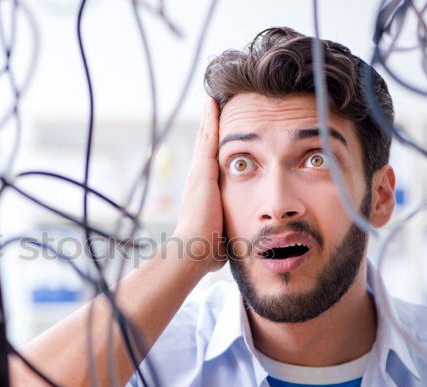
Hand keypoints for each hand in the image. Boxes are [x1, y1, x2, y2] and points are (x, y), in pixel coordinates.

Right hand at [172, 96, 225, 272]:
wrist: (192, 250)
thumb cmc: (205, 250)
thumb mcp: (219, 235)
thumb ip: (225, 231)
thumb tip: (234, 245)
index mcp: (201, 191)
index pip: (209, 161)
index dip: (212, 144)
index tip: (216, 129)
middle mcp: (197, 178)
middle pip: (205, 144)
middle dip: (209, 124)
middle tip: (213, 102)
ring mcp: (198, 172)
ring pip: (205, 136)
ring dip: (209, 116)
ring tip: (213, 95)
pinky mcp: (203, 170)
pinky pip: (209, 138)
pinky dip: (211, 119)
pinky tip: (214, 102)